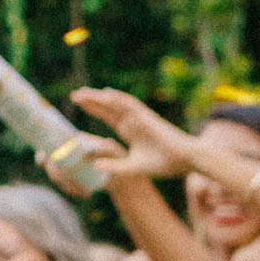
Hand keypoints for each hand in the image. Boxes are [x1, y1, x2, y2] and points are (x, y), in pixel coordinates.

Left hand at [70, 87, 190, 179]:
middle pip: (108, 108)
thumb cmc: (164, 163)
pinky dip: (119, 99)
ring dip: (100, 98)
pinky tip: (106, 94)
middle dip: (92, 101)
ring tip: (82, 93)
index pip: (108, 117)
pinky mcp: (148, 118)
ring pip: (116, 105)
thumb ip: (115, 166)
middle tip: (74, 94)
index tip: (79, 105)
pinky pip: (132, 106)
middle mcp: (133, 122)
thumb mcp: (133, 167)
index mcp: (130, 131)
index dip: (94, 110)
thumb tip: (95, 166)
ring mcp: (140, 119)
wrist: (185, 160)